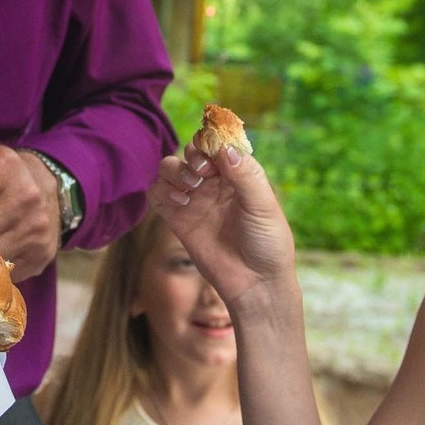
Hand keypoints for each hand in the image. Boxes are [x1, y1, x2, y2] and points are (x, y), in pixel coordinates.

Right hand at [153, 135, 297, 319]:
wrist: (255, 284)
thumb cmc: (268, 243)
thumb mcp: (263, 206)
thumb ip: (245, 175)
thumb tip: (224, 147)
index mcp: (237, 174)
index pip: (217, 143)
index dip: (212, 140)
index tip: (214, 152)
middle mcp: (213, 183)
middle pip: (190, 151)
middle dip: (193, 154)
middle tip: (202, 171)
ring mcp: (194, 200)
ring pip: (169, 168)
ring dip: (175, 169)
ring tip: (191, 185)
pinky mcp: (178, 220)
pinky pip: (157, 195)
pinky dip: (162, 191)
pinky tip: (181, 203)